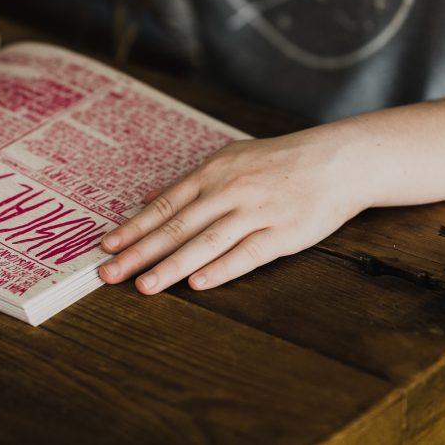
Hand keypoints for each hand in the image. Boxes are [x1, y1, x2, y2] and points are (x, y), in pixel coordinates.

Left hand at [99, 127, 370, 293]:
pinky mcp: (283, 234)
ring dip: (171, 266)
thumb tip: (147, 197)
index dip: (134, 228)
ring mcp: (255, 212)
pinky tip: (198, 284)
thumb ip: (188, 182)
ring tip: (144, 285)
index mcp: (212, 173)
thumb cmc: (278, 161)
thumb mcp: (229, 159)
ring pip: (205, 243)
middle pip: (176, 227)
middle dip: (139, 252)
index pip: (163, 206)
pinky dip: (221, 269)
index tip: (107, 247)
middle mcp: (228, 191)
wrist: (337, 160)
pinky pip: (247, 254)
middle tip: (109, 273)